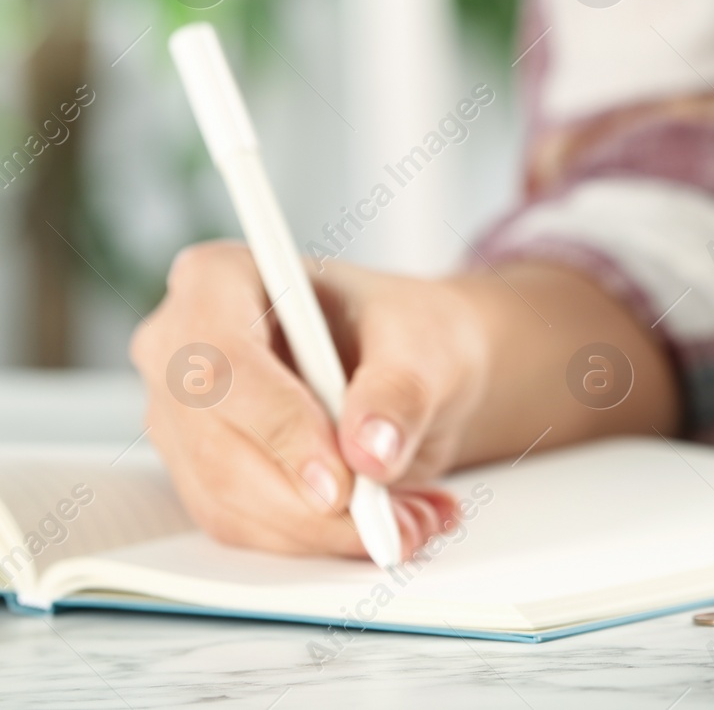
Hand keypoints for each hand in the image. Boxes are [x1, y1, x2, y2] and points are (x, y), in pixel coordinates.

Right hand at [130, 242, 489, 557]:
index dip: (277, 427)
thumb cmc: (406, 331)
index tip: (341, 481)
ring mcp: (182, 418)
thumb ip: (401, 390)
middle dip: (311, 502)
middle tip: (393, 521)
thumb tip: (371, 451)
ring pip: (229, 501)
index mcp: (219, 281)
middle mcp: (180, 349)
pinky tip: (384, 525)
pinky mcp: (203, 474)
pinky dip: (318, 541)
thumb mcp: (425, 343)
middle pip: (218, 447)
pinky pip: (246, 528)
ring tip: (410, 521)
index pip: (221, 362)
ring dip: (324, 532)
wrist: (414, 366)